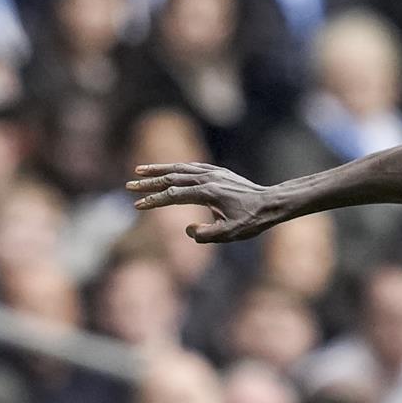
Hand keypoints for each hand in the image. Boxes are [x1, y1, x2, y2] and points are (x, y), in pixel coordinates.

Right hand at [127, 164, 280, 242]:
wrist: (272, 203)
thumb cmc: (252, 221)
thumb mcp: (230, 234)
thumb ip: (206, 235)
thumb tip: (188, 230)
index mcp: (207, 193)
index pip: (172, 196)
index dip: (154, 201)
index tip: (138, 206)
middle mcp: (207, 179)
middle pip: (171, 179)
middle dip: (148, 183)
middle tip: (129, 186)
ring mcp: (213, 173)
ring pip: (179, 168)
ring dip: (158, 169)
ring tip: (139, 170)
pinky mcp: (218, 171)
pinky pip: (191, 167)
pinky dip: (176, 167)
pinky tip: (168, 170)